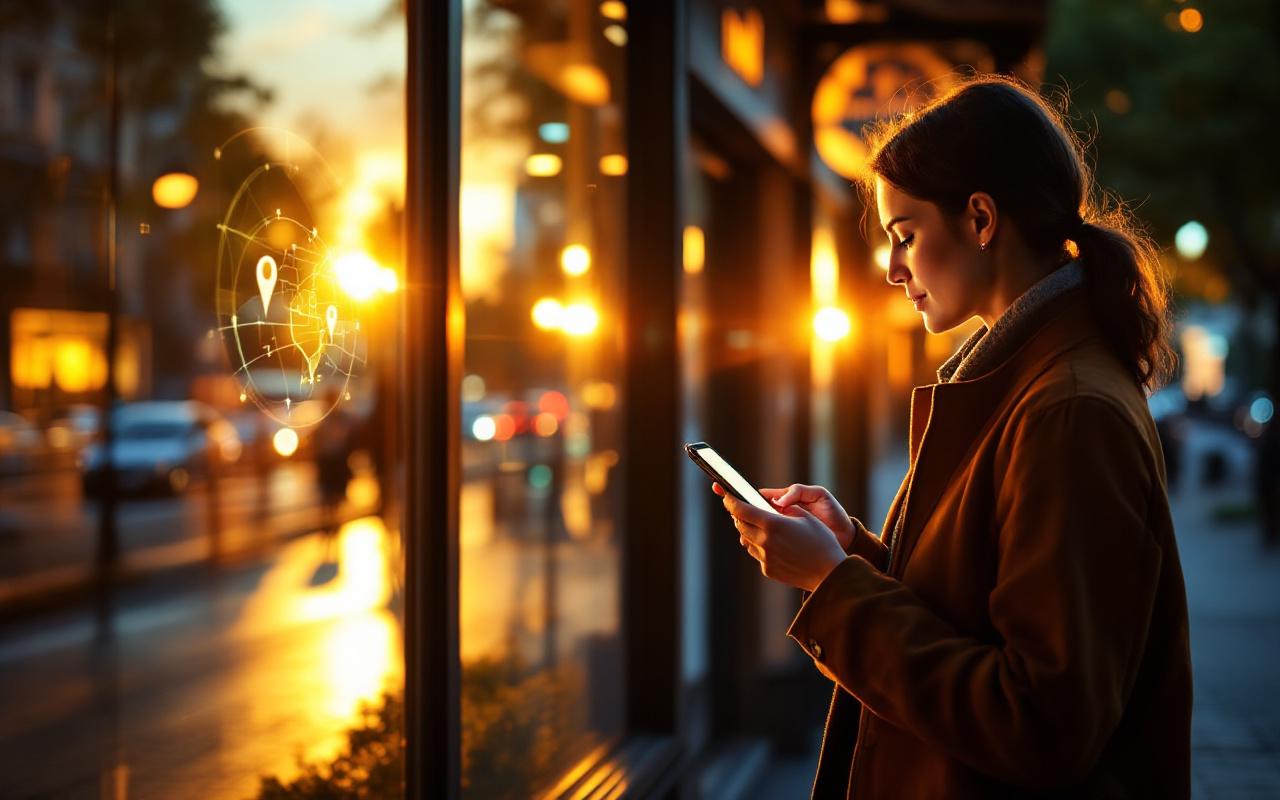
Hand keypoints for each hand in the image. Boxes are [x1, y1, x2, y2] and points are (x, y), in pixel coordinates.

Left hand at [711, 482, 847, 592]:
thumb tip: (767, 504)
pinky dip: (761, 546)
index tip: (727, 496)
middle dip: (739, 515)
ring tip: (760, 526)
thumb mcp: (805, 516)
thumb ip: (782, 508)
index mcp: (773, 524)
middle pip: (740, 525)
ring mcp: (765, 558)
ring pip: (747, 540)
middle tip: (743, 509)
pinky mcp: (768, 570)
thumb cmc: (822, 541)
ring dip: (749, 531)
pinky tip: (773, 544)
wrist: (830, 574)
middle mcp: (765, 541)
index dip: (731, 501)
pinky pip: (758, 554)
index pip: (741, 510)